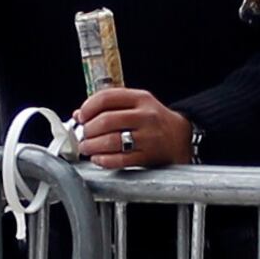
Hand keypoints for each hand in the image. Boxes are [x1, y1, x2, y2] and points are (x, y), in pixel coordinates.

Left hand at [71, 85, 191, 170]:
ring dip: (92, 146)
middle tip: (82, 136)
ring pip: (111, 141)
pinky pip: (120, 159)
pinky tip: (98, 158)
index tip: (81, 117)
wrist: (180, 137)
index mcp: (140, 98)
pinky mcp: (148, 156)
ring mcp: (148, 137)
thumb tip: (79, 115)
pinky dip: (104, 160)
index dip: (88, 107)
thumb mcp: (136, 105)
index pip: (107, 98)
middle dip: (88, 130)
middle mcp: (145, 116)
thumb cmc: (153, 121)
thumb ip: (109, 107)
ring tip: (87, 147)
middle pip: (106, 121)